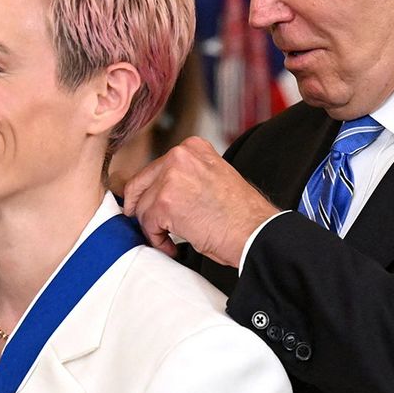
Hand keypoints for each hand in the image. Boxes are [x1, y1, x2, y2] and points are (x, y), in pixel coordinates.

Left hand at [123, 137, 279, 267]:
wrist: (254, 231)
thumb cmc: (240, 213)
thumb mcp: (212, 177)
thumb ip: (186, 176)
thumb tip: (161, 191)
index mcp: (193, 147)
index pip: (155, 167)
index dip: (150, 191)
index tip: (150, 205)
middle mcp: (179, 156)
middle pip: (140, 184)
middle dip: (142, 207)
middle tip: (148, 225)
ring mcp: (170, 178)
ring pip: (142, 207)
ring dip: (153, 227)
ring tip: (169, 239)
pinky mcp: (164, 202)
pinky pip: (147, 224)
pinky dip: (157, 239)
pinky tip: (172, 245)